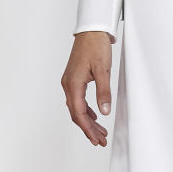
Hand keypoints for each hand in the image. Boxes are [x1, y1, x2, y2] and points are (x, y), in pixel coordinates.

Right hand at [61, 31, 113, 145]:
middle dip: (88, 129)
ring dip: (88, 121)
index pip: (79, 113)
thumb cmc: (96, 47)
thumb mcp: (103, 70)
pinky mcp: (74, 79)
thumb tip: (104, 112)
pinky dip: (86, 111)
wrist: (91, 31)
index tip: (95, 139)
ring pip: (77, 108)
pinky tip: (95, 116)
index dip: (87, 128)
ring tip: (100, 132)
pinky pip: (78, 100)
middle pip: (77, 114)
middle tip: (100, 141)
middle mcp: (68, 85)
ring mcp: (70, 82)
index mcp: (73, 84)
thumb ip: (104, 92)